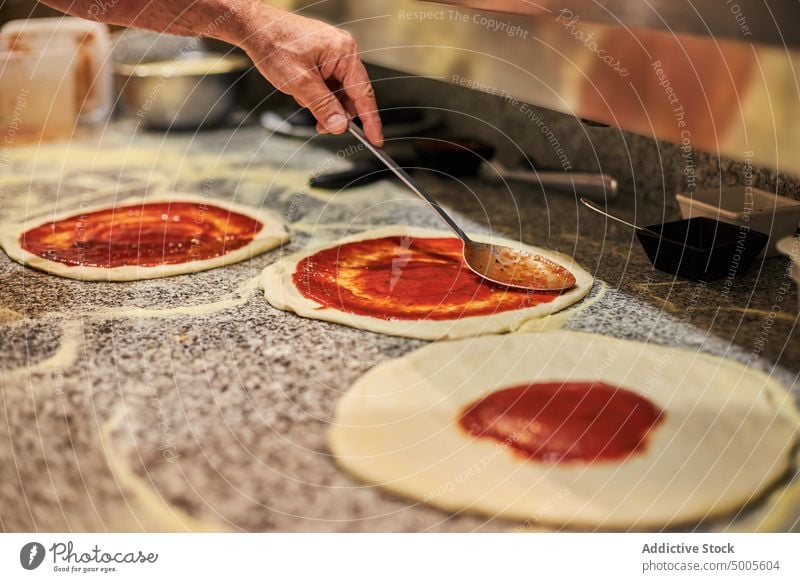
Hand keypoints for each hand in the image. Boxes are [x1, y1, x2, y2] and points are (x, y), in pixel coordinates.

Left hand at [241, 7, 382, 145]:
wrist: (255, 28)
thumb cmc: (275, 43)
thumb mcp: (299, 82)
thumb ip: (322, 106)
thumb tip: (340, 126)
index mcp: (344, 53)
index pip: (364, 94)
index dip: (370, 120)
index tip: (376, 140)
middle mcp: (343, 53)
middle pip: (351, 96)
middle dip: (336, 113)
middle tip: (320, 126)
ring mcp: (333, 56)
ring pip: (338, 93)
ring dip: (323, 104)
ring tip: (302, 98)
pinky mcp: (323, 60)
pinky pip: (328, 86)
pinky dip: (317, 95)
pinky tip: (302, 91)